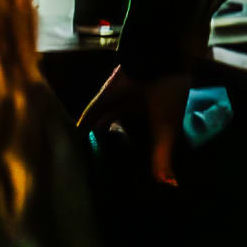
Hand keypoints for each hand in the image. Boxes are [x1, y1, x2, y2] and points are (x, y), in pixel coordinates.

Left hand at [80, 65, 188, 190]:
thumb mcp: (167, 130)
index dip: (137, 151)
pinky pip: (93, 110)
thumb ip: (163, 156)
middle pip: (122, 129)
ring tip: (85, 153)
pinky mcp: (106, 93)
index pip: (145, 138)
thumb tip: (172, 186)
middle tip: (101, 164)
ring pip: (104, 120)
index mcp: (155, 118)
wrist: (160, 60)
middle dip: (114, 142)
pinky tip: (75, 135)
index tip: (127, 172)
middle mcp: (138, 108)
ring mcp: (121, 100)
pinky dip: (84, 122)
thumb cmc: (169, 97)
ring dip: (95, 133)